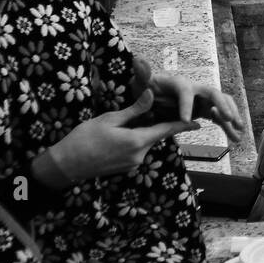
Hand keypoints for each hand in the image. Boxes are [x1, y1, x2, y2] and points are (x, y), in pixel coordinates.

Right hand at [33, 90, 198, 186]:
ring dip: (140, 132)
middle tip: (146, 111)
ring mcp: (133, 164)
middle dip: (153, 123)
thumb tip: (151, 94)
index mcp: (137, 141)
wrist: (65, 166)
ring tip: (122, 125)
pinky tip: (117, 136)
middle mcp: (139, 155)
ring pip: (144, 143)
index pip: (165, 130)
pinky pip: (135, 151)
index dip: (182, 125)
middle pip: (154, 136)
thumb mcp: (109, 119)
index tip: (198, 123)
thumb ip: (134, 110)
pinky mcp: (125, 168)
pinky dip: (133, 141)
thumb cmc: (84, 139)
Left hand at [149, 73, 244, 141]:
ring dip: (232, 117)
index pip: (185, 91)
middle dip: (223, 106)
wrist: (153, 95)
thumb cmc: (147, 88)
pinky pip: (220, 118)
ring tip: (239, 131)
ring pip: (222, 105)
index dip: (187, 104)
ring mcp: (202, 100)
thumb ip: (142, 74)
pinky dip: (228, 127)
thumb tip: (139, 61)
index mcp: (179, 83)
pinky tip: (235, 138)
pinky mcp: (205, 110)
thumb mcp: (142, 82)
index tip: (185, 121)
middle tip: (229, 119)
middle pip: (213, 94)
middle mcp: (195, 89)